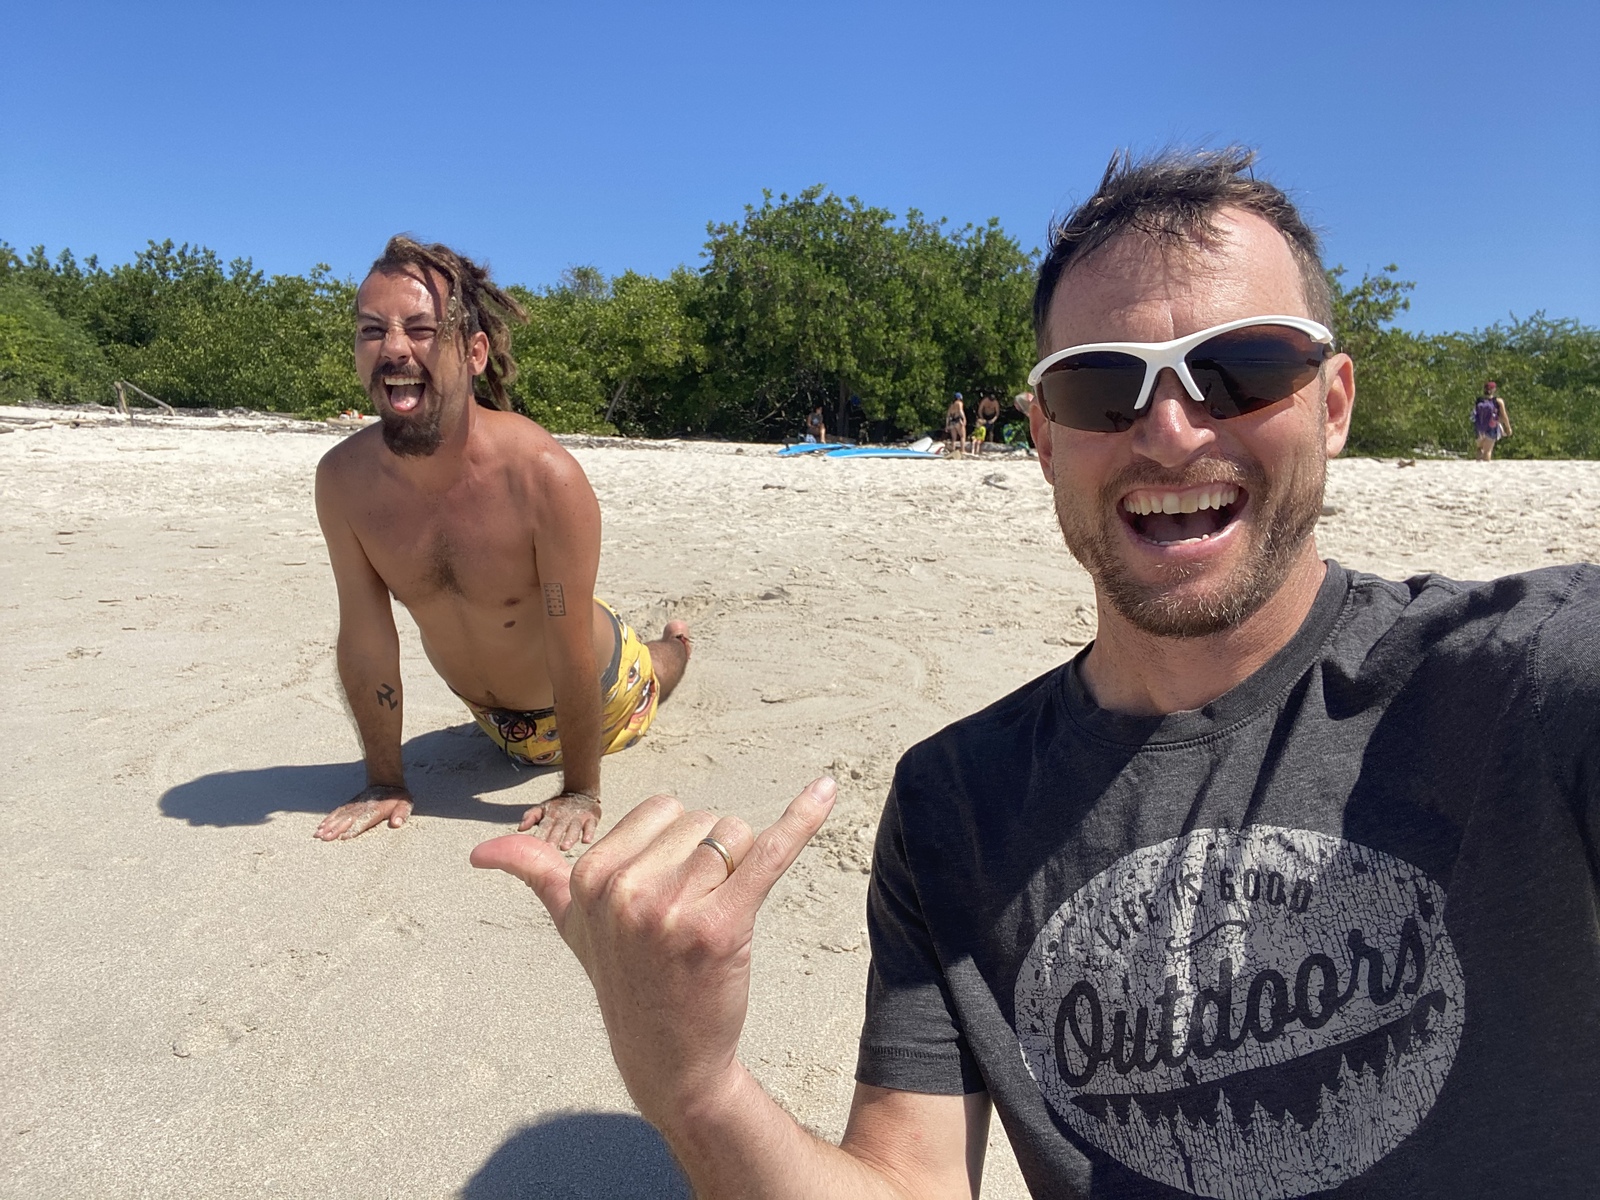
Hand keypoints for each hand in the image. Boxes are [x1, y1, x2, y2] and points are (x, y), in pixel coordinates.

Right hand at [315, 784, 412, 840]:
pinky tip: (321, 825)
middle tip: (324, 838)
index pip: (363, 820)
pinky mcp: (351, 804)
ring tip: (318, 834)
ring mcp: (355, 805)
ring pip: (340, 816)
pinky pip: (338, 811)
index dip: (354, 829)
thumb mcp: (405, 804)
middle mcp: (363, 808)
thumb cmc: (397, 797)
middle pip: (347, 819)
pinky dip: (329, 818)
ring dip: (329, 825)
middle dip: (335, 829)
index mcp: (376, 810)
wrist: (387, 780)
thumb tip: (396, 823)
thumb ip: (401, 813)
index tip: (343, 837)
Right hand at [471, 777, 836, 1125]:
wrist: (668, 1057)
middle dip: (709, 860)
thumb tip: (479, 851)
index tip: (660, 899)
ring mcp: (671, 910)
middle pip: (702, 821)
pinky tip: (828, 791)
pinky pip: (768, 856)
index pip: (664, 810)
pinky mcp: (721, 927)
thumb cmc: (623, 979)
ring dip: (738, 874)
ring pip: (735, 838)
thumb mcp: (572, 926)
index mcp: (590, 876)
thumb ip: (535, 875)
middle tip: (687, 919)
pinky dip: (802, 820)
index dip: (675, 849)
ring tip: (712, 925)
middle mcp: (625, 889)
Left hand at [520, 791, 602, 850]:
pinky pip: (591, 826)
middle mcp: (564, 817)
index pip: (544, 827)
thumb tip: (520, 828)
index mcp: (551, 816)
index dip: (541, 836)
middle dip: (554, 838)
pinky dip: (589, 833)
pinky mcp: (591, 818)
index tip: (536, 846)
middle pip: (558, 829)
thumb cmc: (559, 806)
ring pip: (574, 828)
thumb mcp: (543, 808)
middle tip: (549, 849)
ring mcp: (578, 818)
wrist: (581, 792)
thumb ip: (531, 817)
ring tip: (565, 847)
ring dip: (569, 837)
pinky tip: (586, 841)